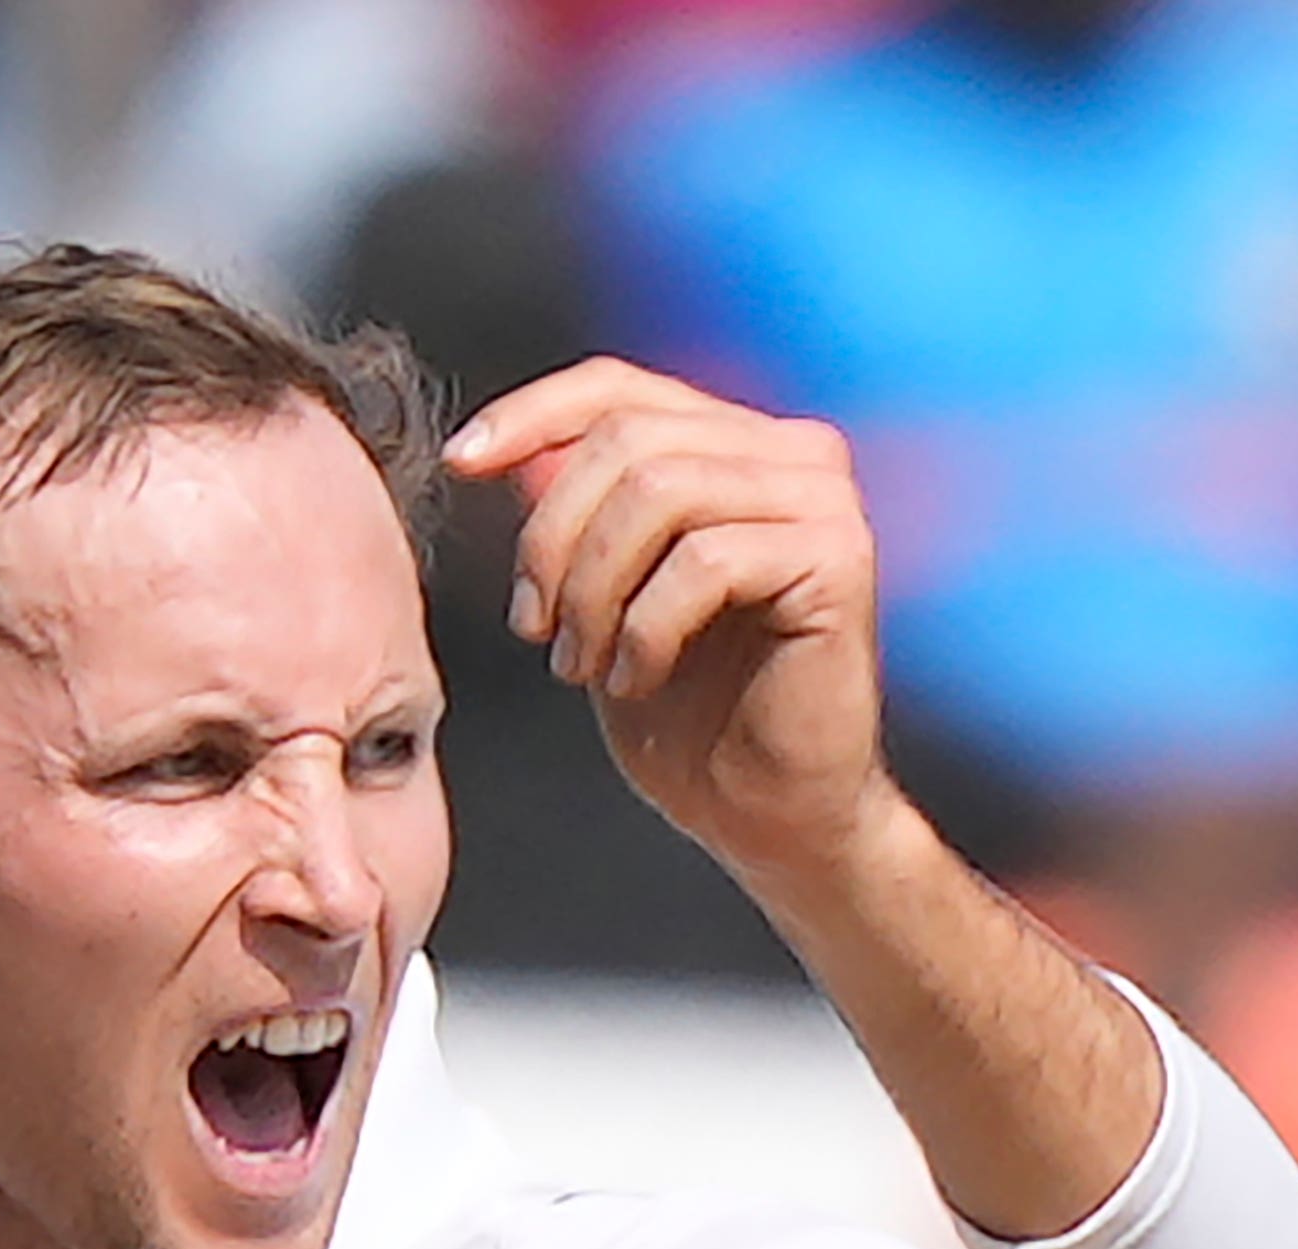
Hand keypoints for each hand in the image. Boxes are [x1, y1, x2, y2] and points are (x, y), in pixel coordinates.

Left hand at [445, 357, 896, 881]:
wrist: (766, 811)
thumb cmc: (687, 711)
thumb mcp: (601, 597)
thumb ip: (574, 517)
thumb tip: (508, 456)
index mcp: (732, 446)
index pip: (617, 388)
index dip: (529, 415)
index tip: (459, 464)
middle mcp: (791, 453)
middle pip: (625, 440)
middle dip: (552, 539)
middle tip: (534, 628)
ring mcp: (821, 500)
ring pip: (658, 494)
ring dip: (592, 590)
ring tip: (578, 664)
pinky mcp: (838, 558)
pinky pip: (703, 563)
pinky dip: (645, 628)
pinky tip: (636, 679)